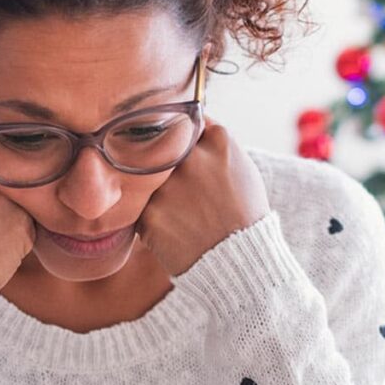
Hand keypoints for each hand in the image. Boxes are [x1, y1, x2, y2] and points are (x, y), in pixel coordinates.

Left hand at [135, 115, 270, 276]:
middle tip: (184, 189)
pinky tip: (174, 228)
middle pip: (163, 147)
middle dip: (166, 163)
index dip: (183, 138)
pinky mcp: (150, 214)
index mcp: (219, 141)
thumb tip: (187, 122)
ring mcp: (169, 185)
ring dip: (157, 192)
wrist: (241, 263)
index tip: (184, 152)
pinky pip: (139, 206)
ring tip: (183, 213)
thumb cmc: (245, 215)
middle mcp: (192, 158)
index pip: (187, 122)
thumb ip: (213, 143)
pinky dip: (151, 217)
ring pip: (147, 177)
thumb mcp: (242, 168)